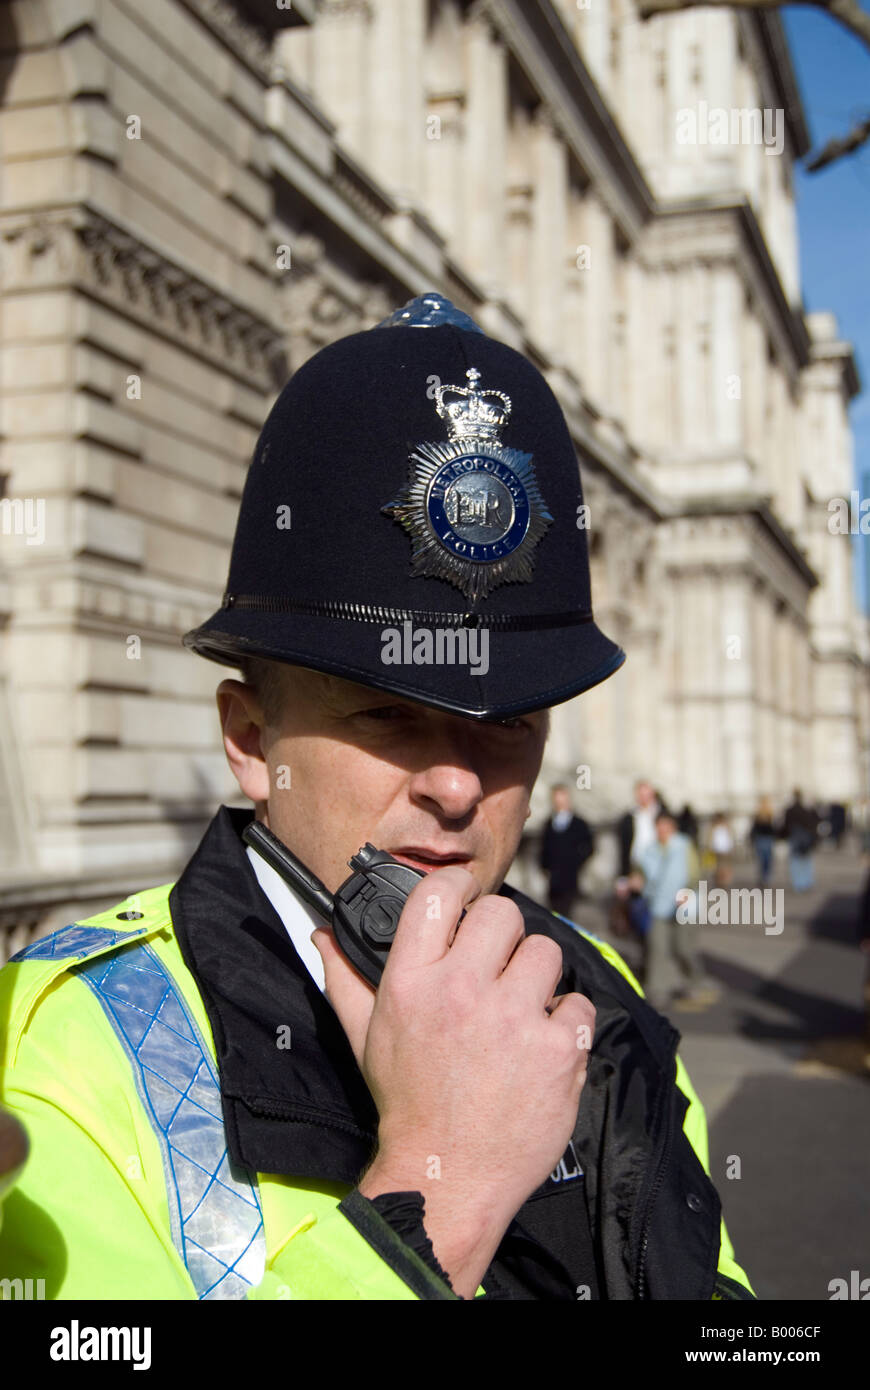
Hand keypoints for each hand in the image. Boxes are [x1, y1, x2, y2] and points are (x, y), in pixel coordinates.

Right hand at [313, 866, 594, 1297]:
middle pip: (502, 913)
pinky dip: (566, 1022)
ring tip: (522, 1009)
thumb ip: (345, 978)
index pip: (438, 894)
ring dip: (538, 977)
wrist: (445, 1177)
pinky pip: (578, 1003)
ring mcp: (513, 1020)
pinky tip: (543, 1045)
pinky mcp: (556, 1050)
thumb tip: (324, 933)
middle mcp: (461, 991)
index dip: (459, 883)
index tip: (468, 892)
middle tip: (498, 966)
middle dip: (503, 935)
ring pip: (546, 951)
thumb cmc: (407, 1103)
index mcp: (411, 982)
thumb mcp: (364, 1037)